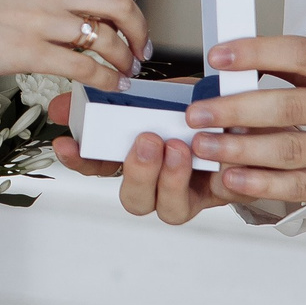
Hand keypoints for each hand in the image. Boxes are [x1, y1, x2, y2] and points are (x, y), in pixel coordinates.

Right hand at [0, 0, 143, 92]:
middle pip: (119, 3)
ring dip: (124, 60)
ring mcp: (39, 19)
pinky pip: (82, 67)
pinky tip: (106, 86)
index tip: (130, 25)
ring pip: (105, 37)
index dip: (128, 5)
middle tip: (139, 51)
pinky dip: (103, 79)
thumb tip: (75, 13)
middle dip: (139, 31)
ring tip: (125, 75)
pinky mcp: (26, 51)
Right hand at [44, 91, 241, 225]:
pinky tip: (218, 154)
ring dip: (171, 180)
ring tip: (179, 147)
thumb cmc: (193, 106)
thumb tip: (61, 107)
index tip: (68, 144)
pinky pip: (222, 196)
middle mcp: (159, 184)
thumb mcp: (148, 95)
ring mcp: (192, 193)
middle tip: (147, 141)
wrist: (244, 108)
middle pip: (135, 201)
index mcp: (134, 160)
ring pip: (171, 209)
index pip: (96, 170)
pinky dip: (221, 177)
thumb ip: (107, 103)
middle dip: (138, 173)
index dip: (80, 161)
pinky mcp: (228, 191)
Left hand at [178, 37, 305, 213]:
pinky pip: (303, 185)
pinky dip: (264, 183)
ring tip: (204, 147)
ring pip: (291, 149)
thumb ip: (301, 67)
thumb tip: (237, 63)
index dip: (256, 53)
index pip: (301, 53)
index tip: (217, 58)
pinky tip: (234, 178)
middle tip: (197, 114)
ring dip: (239, 149)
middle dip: (234, 110)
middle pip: (288, 106)